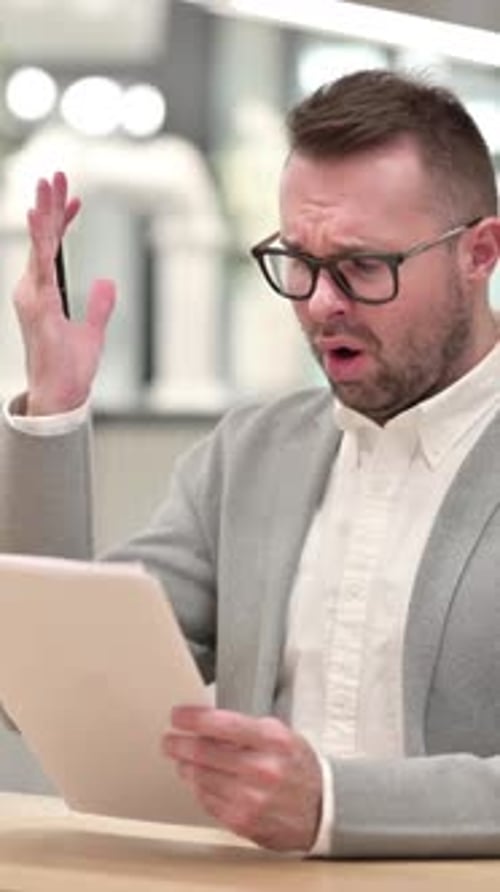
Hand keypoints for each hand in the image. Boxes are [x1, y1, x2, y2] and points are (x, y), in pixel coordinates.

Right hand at [13, 171, 115, 414]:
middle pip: (43, 240)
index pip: (54, 249)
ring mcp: (33, 297)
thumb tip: (106, 281)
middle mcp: (34, 291)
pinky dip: (40, 241)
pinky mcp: (38, 306)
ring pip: (38, 246)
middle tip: (56, 174)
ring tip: (46, 184)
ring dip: (43, 213)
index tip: (76, 198)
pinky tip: (41, 217)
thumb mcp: (93, 331)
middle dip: (50, 206)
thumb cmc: (71, 368)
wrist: (62, 394)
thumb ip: (99, 305)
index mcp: (46, 294)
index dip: (64, 222)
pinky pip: (40, 266)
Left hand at [163, 706, 321, 851]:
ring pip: (199, 778)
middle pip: (202, 752)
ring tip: (182, 760)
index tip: (178, 716)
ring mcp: (250, 798)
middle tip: (169, 740)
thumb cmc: (298, 768)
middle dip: (178, 743)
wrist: (322, 810)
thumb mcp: (280, 735)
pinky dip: (198, 788)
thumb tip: (207, 722)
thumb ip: (245, 728)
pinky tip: (199, 781)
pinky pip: (206, 801)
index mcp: (272, 741)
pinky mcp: (241, 821)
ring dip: (185, 766)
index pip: (221, 724)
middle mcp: (261, 769)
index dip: (192, 718)